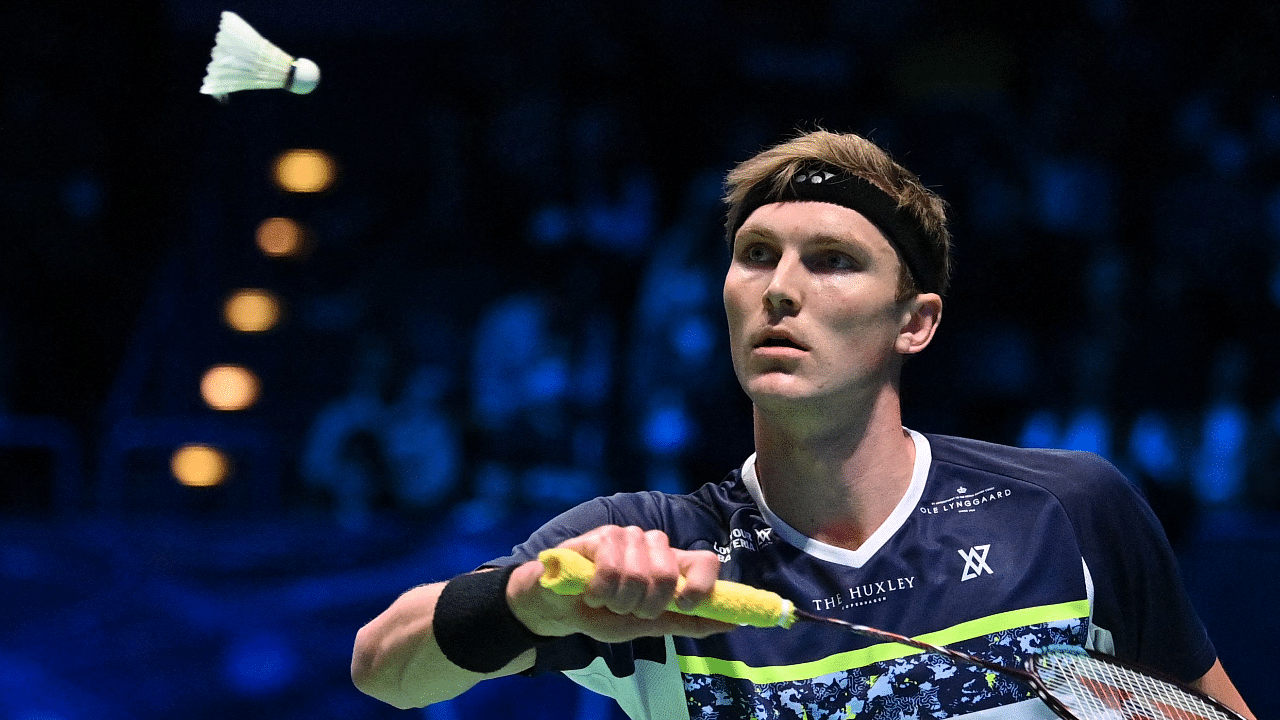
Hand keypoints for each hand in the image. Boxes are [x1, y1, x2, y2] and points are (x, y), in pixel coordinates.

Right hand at [507, 525, 735, 642]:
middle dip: (644, 604)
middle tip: (625, 609)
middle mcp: (653, 546)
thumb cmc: (601, 614)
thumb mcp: (645, 625)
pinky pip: (611, 568)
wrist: (556, 608)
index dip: (702, 584)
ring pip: (639, 573)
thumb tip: (730, 622)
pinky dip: (599, 591)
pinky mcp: (601, 535)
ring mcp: (628, 537)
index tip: (685, 605)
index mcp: (670, 565)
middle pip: (668, 573)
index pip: (705, 561)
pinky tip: (590, 591)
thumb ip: (684, 622)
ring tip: (604, 600)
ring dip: (617, 600)